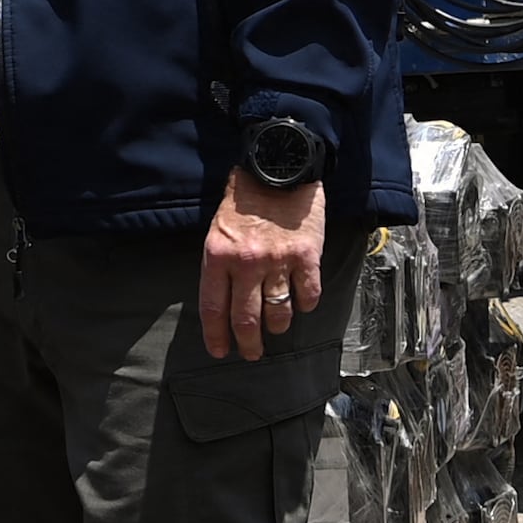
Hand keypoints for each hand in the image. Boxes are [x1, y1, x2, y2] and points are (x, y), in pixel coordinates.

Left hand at [198, 168, 328, 363]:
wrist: (278, 169)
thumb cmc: (246, 199)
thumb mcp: (218, 230)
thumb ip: (220, 266)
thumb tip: (223, 303)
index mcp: (218, 256)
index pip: (214, 308)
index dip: (216, 336)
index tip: (220, 350)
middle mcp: (246, 263)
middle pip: (246, 319)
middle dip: (249, 343)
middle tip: (252, 353)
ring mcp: (278, 261)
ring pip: (278, 313)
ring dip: (277, 326)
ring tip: (277, 327)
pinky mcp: (306, 256)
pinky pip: (308, 295)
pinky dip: (305, 304)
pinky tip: (301, 302)